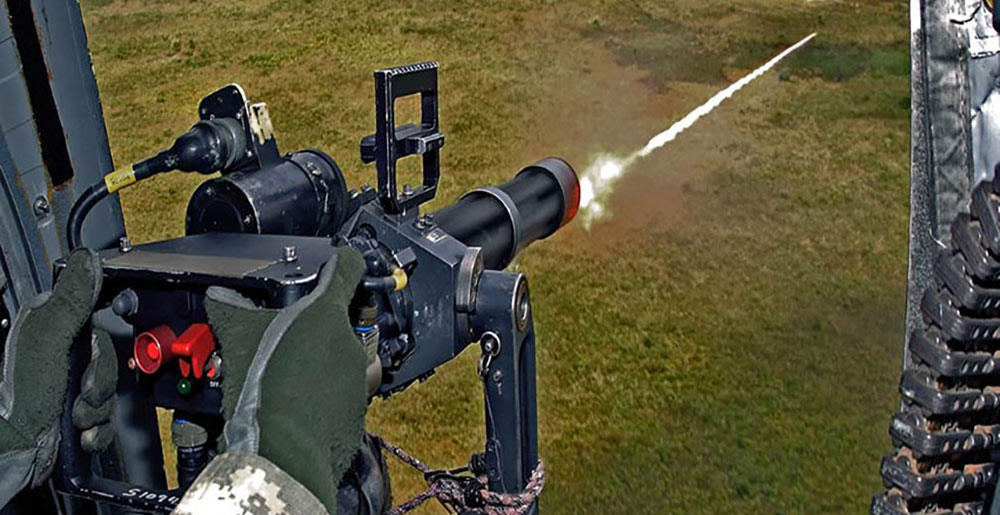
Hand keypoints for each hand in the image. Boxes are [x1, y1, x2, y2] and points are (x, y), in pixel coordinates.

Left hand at [0, 249, 116, 506]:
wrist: (11, 453)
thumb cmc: (18, 399)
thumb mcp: (46, 341)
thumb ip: (71, 300)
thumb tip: (89, 257)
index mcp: (50, 333)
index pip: (98, 327)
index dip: (102, 346)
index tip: (92, 356)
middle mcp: (59, 360)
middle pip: (109, 363)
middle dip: (100, 383)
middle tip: (81, 391)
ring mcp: (68, 391)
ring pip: (110, 394)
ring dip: (97, 410)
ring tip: (74, 418)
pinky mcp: (76, 419)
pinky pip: (107, 421)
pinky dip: (97, 431)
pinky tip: (80, 435)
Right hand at [185, 246, 368, 513]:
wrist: (281, 452)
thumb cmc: (264, 390)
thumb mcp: (238, 339)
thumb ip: (231, 310)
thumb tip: (219, 296)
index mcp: (327, 313)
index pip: (349, 269)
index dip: (343, 261)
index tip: (339, 260)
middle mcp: (351, 342)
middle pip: (346, 318)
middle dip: (323, 323)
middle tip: (295, 333)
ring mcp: (359, 378)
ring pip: (346, 357)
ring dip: (325, 360)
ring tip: (291, 372)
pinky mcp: (357, 411)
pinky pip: (344, 393)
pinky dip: (326, 393)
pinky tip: (300, 400)